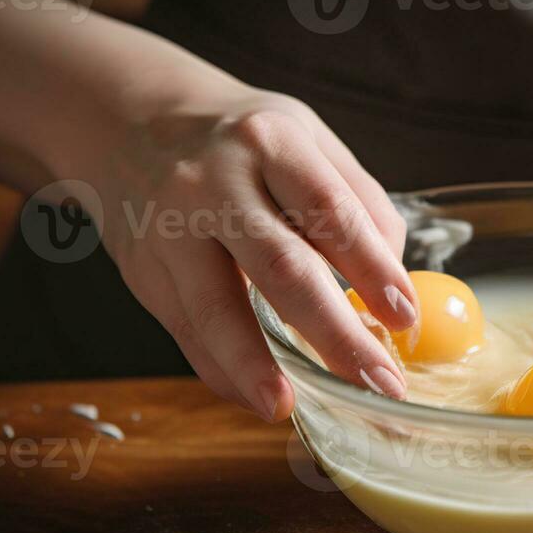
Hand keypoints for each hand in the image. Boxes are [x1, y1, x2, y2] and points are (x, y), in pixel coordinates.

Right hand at [74, 76, 416, 419]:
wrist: (128, 123)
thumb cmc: (239, 141)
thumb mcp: (306, 137)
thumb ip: (356, 201)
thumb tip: (392, 284)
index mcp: (269, 141)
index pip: (330, 211)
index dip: (371, 268)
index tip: (404, 318)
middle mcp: (213, 183)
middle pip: (279, 267)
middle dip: (333, 334)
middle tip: (378, 383)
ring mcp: (170, 230)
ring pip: (216, 309)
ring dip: (255, 367)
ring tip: (289, 409)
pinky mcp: (144, 271)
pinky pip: (187, 332)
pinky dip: (224, 372)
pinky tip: (259, 397)